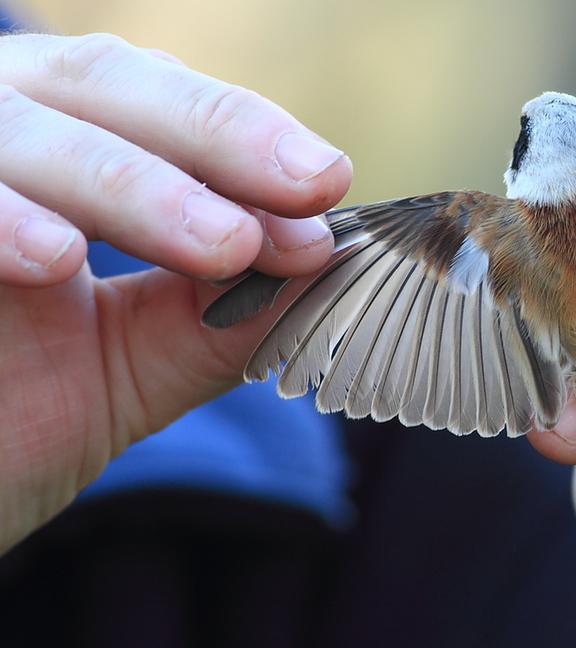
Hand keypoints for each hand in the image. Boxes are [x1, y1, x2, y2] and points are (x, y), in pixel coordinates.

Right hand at [0, 33, 351, 550]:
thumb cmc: (5, 418)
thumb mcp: (130, 367)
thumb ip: (215, 317)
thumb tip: (325, 269)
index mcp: (58, 150)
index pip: (158, 105)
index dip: (243, 135)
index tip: (326, 188)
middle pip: (100, 84)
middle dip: (214, 138)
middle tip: (306, 188)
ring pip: (21, 128)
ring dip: (129, 183)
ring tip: (221, 245)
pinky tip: (54, 260)